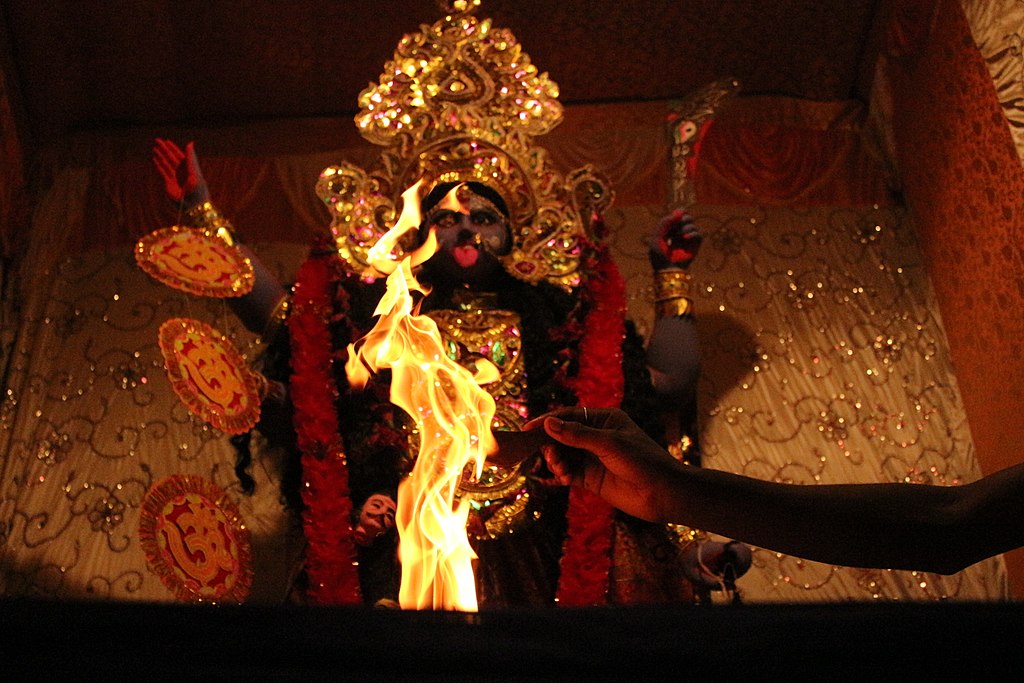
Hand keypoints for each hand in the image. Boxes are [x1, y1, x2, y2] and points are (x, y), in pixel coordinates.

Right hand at [152, 138, 208, 206]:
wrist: (193, 206)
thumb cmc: (197, 190)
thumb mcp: (195, 173)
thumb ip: (191, 158)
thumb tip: (190, 143)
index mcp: (190, 169)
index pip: (180, 155)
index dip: (174, 148)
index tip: (167, 141)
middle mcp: (183, 172)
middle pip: (172, 158)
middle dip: (165, 149)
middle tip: (157, 140)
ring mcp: (176, 178)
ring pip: (167, 164)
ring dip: (161, 156)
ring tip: (155, 148)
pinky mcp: (170, 184)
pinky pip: (163, 172)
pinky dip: (159, 166)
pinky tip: (155, 160)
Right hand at [525, 407, 682, 521]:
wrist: (663, 493)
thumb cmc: (642, 460)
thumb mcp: (609, 443)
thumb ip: (577, 435)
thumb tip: (548, 424)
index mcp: (603, 420)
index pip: (569, 416)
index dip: (548, 422)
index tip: (528, 429)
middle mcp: (596, 437)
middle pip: (562, 436)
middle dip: (550, 444)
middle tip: (545, 453)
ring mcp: (593, 458)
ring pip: (563, 455)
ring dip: (556, 460)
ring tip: (559, 467)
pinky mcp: (591, 479)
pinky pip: (568, 473)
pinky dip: (562, 474)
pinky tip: (564, 478)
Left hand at [648, 209, 701, 270]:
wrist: (665, 271)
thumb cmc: (658, 257)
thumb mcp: (657, 238)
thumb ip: (664, 224)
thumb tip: (677, 212)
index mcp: (670, 231)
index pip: (678, 216)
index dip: (679, 212)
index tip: (677, 213)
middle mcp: (680, 234)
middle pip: (687, 218)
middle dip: (683, 219)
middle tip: (677, 225)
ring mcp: (688, 240)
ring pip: (693, 225)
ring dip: (686, 227)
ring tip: (679, 235)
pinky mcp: (695, 246)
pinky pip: (699, 235)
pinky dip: (692, 233)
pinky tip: (684, 238)